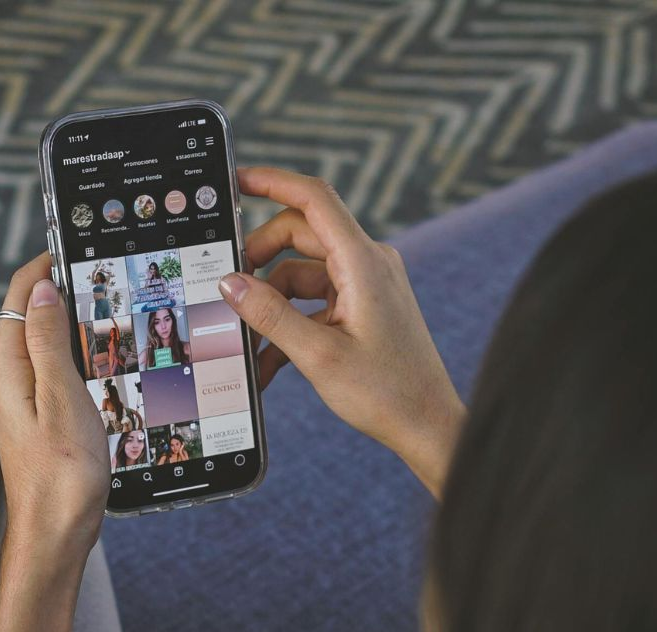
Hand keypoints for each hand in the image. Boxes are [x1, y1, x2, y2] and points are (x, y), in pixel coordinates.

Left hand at [0, 250, 109, 566]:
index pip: (21, 292)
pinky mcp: (38, 417)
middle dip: (65, 288)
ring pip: (46, 341)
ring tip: (111, 310)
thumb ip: (48, 340)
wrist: (54, 537)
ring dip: (74, 323)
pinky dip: (78, 355)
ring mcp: (22, 398)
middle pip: (33, 313)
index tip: (81, 242)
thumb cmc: (61, 477)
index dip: (49, 262)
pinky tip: (103, 362)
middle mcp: (7, 378)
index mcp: (6, 366)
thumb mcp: (62, 398)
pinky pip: (55, 370)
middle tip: (106, 274)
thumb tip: (42, 288)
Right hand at [221, 166, 466, 498]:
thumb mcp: (319, 356)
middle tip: (230, 290)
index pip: (313, 199)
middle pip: (301, 236)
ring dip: (272, 305)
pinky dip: (291, 324)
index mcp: (363, 263)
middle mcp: (368, 264)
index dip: (273, 182)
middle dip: (260, 260)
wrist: (427, 425)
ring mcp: (367, 286)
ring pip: (303, 274)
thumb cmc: (387, 393)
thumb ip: (271, 316)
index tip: (237, 180)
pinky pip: (317, 302)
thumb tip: (231, 284)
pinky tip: (270, 362)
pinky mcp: (364, 309)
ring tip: (248, 343)